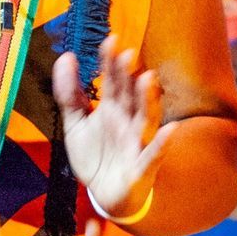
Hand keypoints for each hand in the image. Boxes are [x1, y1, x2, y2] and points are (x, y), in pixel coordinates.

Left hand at [55, 34, 166, 217]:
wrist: (103, 195)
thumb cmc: (95, 156)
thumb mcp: (75, 124)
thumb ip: (69, 93)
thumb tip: (65, 56)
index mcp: (112, 109)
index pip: (112, 81)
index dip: (111, 62)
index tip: (111, 40)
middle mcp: (128, 122)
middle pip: (130, 96)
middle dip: (129, 76)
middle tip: (128, 53)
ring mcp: (137, 144)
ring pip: (145, 119)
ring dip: (148, 100)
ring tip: (148, 79)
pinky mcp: (142, 168)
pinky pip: (153, 155)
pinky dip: (162, 144)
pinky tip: (171, 129)